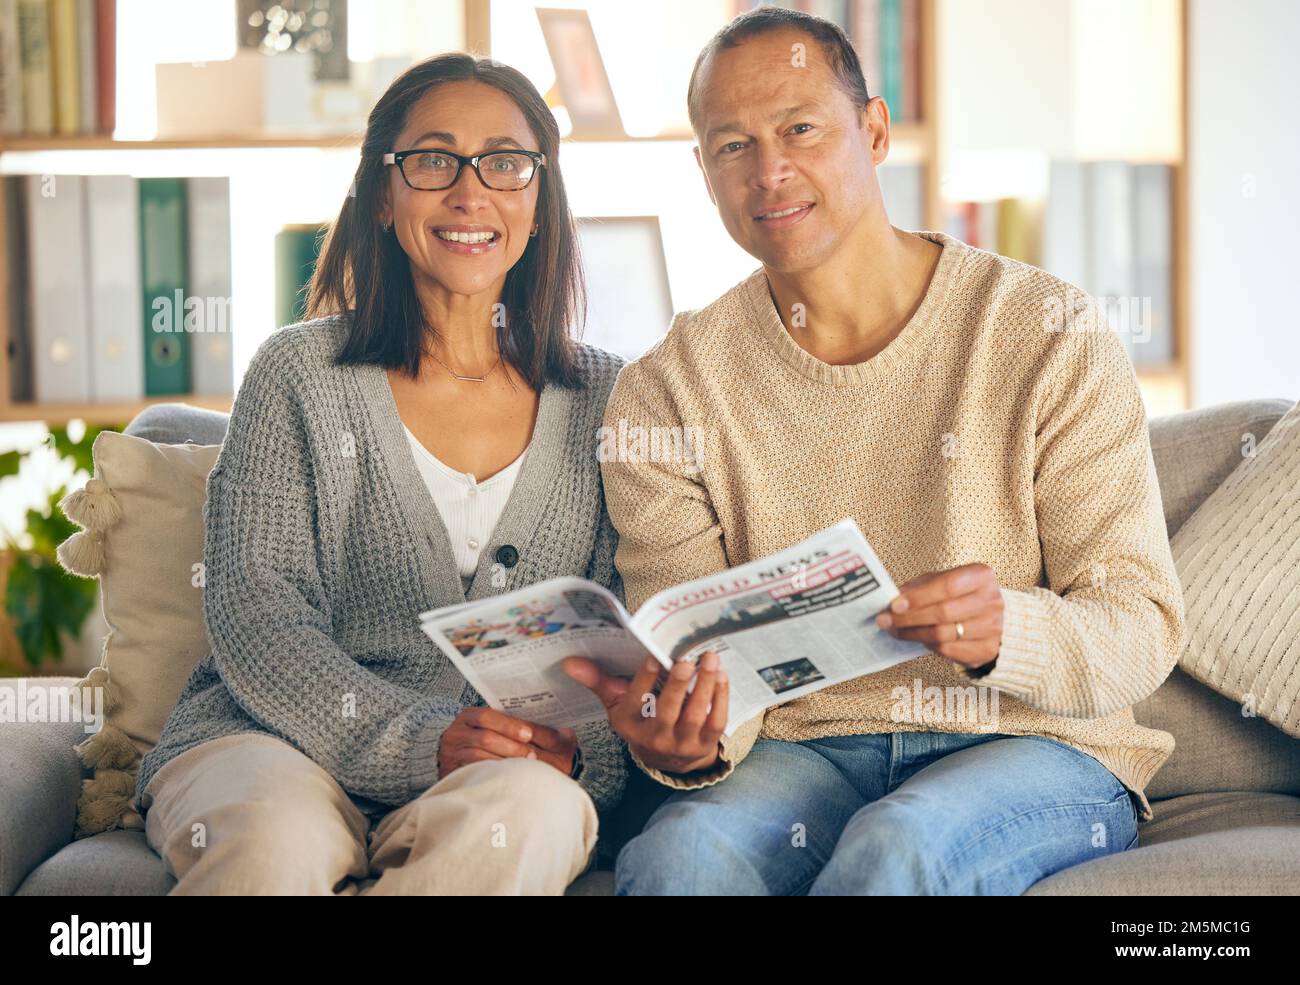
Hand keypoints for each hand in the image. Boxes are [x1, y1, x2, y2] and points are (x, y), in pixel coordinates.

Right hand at [437, 706, 576, 778]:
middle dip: (511, 747)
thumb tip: (568, 733)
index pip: (488, 716)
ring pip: (479, 756)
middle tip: (532, 756)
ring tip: (524, 767)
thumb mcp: (511, 735)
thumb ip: (536, 733)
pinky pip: (472, 773)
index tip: (529, 735)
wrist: (464, 774)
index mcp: (470, 717)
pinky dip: (492, 774)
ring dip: (505, 762)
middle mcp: (455, 733)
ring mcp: (451, 755)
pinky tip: (507, 778)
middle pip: (485, 738)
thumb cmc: (494, 750)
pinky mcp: (451, 774)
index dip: (509, 725)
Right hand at [564, 650, 727, 774]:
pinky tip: (721, 676)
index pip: (635, 701)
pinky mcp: (705, 744)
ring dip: (704, 686)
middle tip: (686, 659)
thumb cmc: (640, 719)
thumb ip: (598, 680)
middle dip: (678, 684)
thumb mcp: (617, 704)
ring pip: (695, 715)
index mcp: (630, 725)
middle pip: (666, 711)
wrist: (667, 758)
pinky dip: (720, 698)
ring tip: (710, 659)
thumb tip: (569, 661)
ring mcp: (681, 743)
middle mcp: (654, 738)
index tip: (655, 656)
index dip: (645, 679)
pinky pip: (715, 721)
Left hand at [875, 563, 1003, 672]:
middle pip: (943, 613)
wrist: (993, 616)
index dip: (918, 597)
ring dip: (913, 634)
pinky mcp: (987, 650)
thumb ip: (922, 586)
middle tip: (885, 620)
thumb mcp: (944, 580)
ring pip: (943, 635)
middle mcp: (992, 601)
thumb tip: (895, 597)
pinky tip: (917, 638)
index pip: (946, 587)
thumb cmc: (962, 595)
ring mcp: (993, 628)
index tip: (894, 605)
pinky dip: (927, 645)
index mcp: (981, 577)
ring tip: (895, 631)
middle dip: (908, 618)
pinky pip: (948, 651)